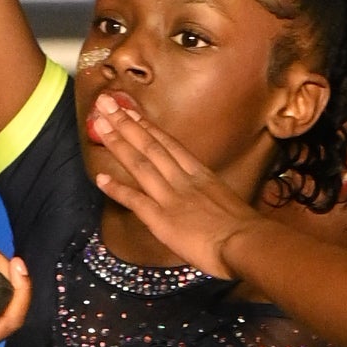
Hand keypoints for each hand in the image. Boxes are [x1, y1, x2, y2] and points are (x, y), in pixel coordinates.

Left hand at [87, 90, 256, 273]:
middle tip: (105, 103)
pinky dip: (117, 189)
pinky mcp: (161, 219)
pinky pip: (134, 200)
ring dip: (118, 144)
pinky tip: (100, 178)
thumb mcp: (228, 201)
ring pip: (140, 164)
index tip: (133, 112)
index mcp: (200, 174)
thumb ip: (210, 195)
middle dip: (126, 123)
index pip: (169, 144)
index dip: (148, 128)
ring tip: (99, 125)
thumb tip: (203, 198)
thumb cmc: (245, 229)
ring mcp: (170, 197)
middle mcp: (182, 179)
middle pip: (150, 146)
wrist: (247, 243)